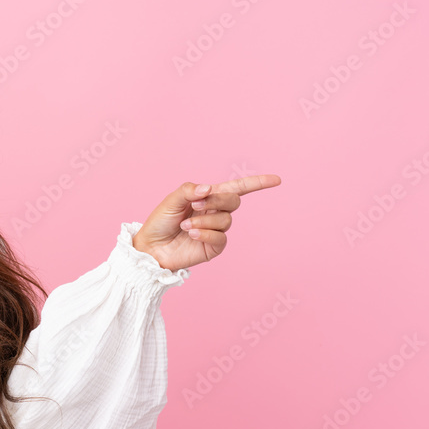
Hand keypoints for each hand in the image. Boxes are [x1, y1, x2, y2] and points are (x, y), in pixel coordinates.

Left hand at [133, 175, 281, 271]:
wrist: (150, 247)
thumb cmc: (160, 222)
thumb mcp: (172, 200)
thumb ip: (190, 190)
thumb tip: (210, 188)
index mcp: (207, 198)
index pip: (237, 188)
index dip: (257, 183)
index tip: (277, 180)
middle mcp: (214, 213)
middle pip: (234, 201)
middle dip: (218, 200)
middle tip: (196, 205)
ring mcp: (215, 231)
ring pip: (226, 220)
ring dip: (205, 220)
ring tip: (186, 225)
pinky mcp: (213, 248)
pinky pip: (221, 238)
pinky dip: (206, 234)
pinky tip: (192, 234)